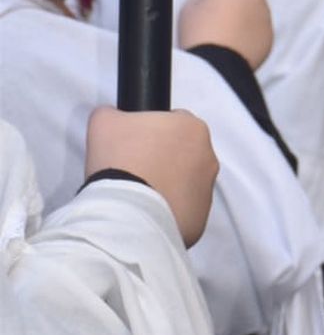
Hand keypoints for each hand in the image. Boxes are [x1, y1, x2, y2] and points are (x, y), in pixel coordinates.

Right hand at [85, 107, 218, 247]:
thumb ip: (111, 113)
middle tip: (134, 171)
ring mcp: (207, 191)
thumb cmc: (120, 162)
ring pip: (185, 184)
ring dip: (166, 187)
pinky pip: (182, 212)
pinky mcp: (200, 220)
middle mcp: (208, 158)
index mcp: (193, 128)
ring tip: (138, 196)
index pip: (172, 123)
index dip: (150, 134)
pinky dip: (167, 212)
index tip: (133, 147)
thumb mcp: (104, 123)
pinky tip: (145, 214)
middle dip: (161, 160)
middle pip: (182, 154)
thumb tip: (111, 116)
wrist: (126, 214)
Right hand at [177, 0, 272, 70]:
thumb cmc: (198, 36)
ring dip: (242, 14)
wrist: (215, 70)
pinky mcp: (268, 37)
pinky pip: (257, 30)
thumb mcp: (191, 8)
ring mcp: (264, 15)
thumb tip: (216, 2)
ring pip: (255, 7)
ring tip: (221, 35)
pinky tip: (231, 48)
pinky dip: (246, 35)